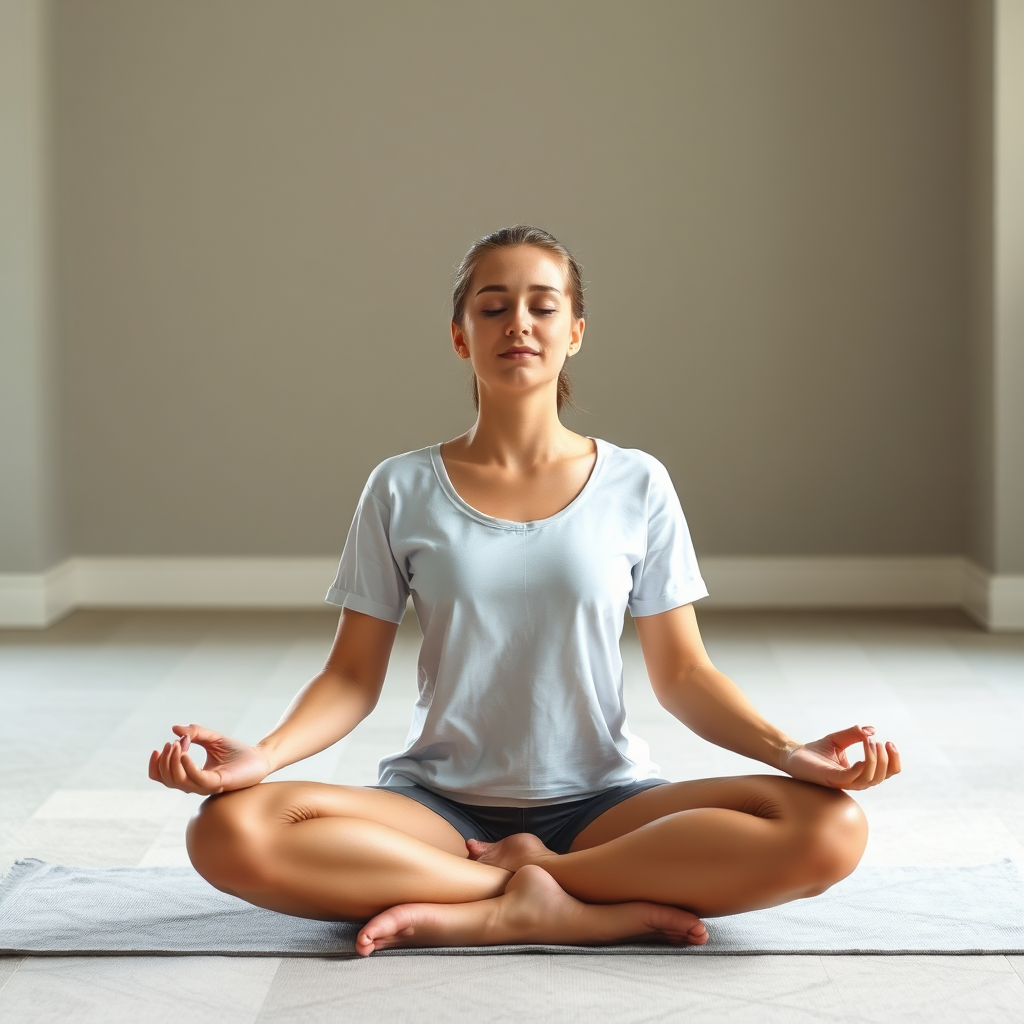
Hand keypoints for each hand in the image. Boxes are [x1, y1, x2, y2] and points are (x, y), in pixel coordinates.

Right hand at [148, 724, 270, 794]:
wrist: (260, 757)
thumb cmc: (237, 751)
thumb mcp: (213, 738)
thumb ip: (195, 733)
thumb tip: (174, 729)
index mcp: (192, 777)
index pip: (165, 778)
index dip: (156, 766)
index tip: (158, 748)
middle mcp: (196, 785)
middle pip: (169, 779)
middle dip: (165, 761)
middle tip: (171, 743)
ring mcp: (207, 786)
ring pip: (179, 781)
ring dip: (173, 762)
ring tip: (178, 744)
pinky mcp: (218, 784)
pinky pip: (197, 779)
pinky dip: (187, 767)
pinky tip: (184, 753)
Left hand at [780, 725, 900, 790]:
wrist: (793, 755)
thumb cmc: (816, 751)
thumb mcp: (839, 739)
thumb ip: (854, 734)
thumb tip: (872, 730)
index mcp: (859, 773)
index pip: (886, 773)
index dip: (893, 760)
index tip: (889, 742)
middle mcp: (854, 780)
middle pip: (881, 777)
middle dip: (885, 760)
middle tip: (879, 742)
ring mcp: (843, 781)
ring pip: (869, 779)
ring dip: (874, 760)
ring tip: (870, 743)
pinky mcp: (831, 779)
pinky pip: (851, 778)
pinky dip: (860, 768)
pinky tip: (861, 757)